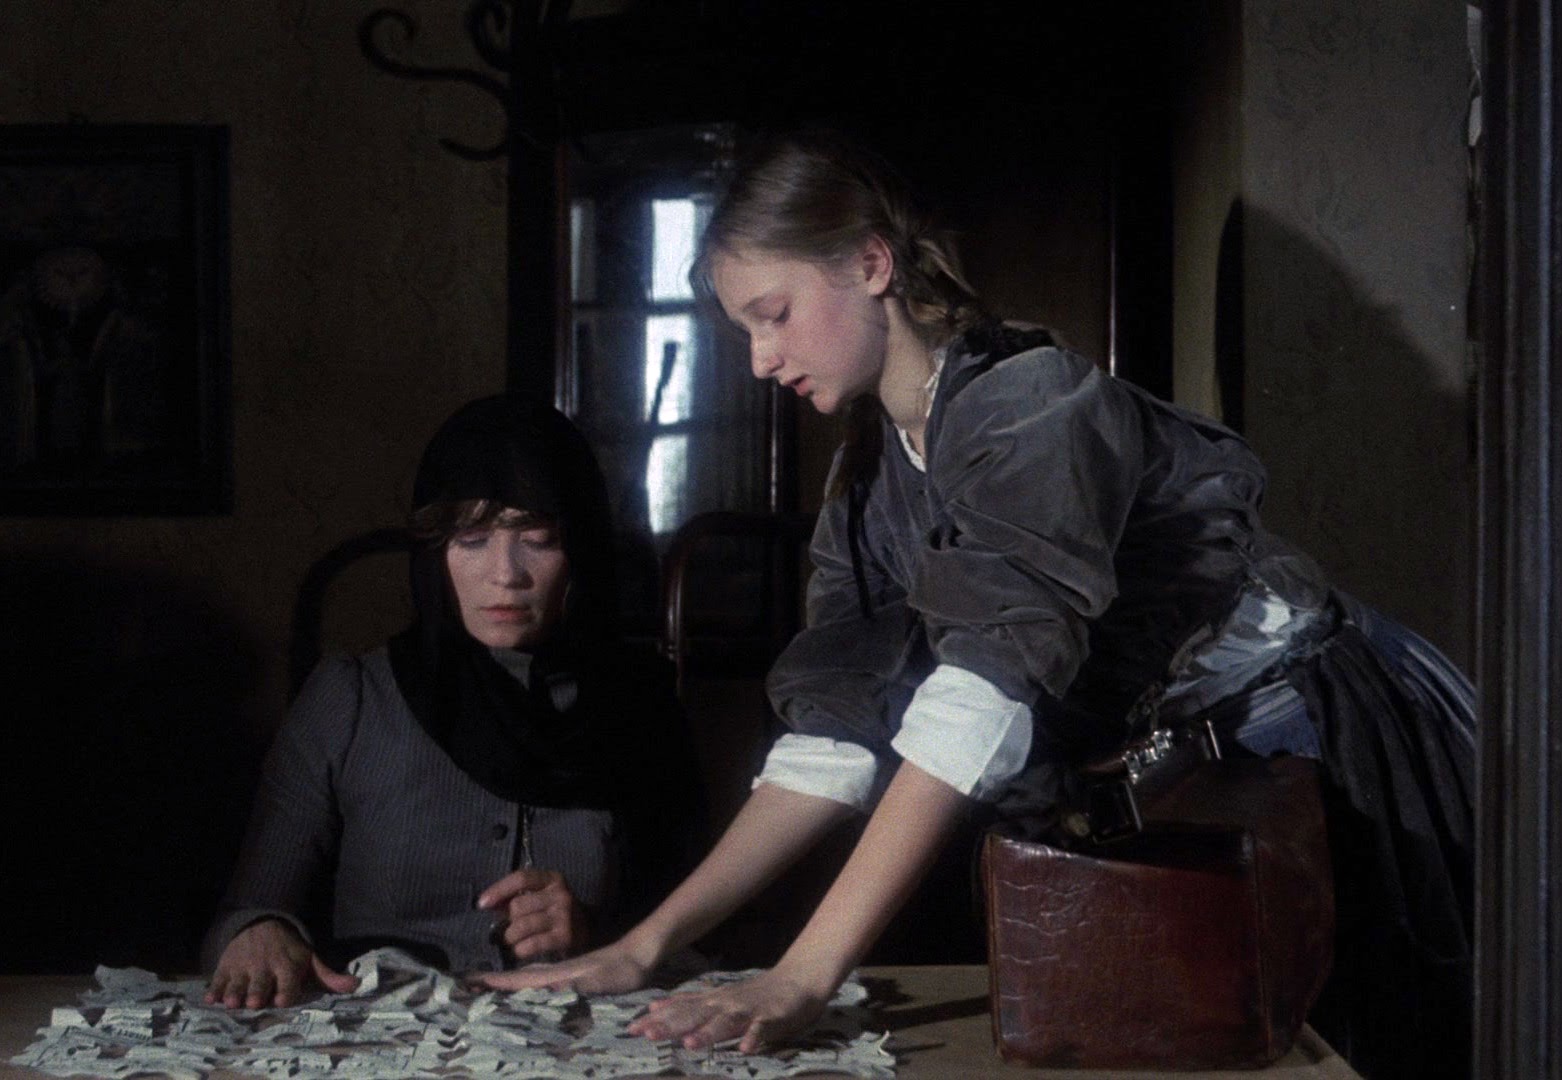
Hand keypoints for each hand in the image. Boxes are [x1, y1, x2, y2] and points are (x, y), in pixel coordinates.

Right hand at [205, 918, 358, 1008]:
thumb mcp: (309, 959)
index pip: (287, 981)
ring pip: (238, 984)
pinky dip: (214, 989)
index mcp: (287, 966)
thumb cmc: (288, 950)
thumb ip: (328, 976)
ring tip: (232, 1002)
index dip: (285, 991)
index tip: (281, 1000)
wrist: (261, 924)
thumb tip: (354, 986)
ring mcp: (243, 967)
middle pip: (260, 984)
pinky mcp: (225, 967)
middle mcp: (264, 967)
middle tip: (254, 1002)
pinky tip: (210, 999)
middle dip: (257, 993)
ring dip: (234, 993)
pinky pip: (218, 980)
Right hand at [472, 937, 655, 993]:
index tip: (468, 981)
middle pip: (517, 979)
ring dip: (508, 985)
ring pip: (529, 981)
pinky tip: (528, 993)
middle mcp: (555, 975)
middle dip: (493, 984)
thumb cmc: (620, 971)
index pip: (518, 980)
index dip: (493, 982)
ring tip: (487, 990)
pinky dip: (528, 987)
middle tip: (468, 988)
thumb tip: (549, 992)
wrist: (639, 955)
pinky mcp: (575, 980)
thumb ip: (574, 987)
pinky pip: (544, 985)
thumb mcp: (597, 981)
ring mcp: (565, 976)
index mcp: (555, 976)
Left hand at [477, 869, 588, 960]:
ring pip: (520, 926)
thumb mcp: (541, 897)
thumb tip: (485, 904)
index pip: (521, 878)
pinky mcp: (564, 937)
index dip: (498, 890)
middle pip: (518, 905)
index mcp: (553, 879)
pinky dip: (520, 949)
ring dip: (511, 937)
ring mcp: (564, 916)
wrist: (589, 932)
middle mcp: (560, 895)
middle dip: (507, 920)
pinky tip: (522, 950)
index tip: (481, 904)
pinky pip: (530, 944)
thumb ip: (516, 897)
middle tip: (508, 929)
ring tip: (513, 941)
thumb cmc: (555, 914)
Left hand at [628, 967, 830, 1052]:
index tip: (631, 1029)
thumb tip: (655, 1007)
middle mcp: (726, 1004)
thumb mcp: (718, 997)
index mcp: (713, 1001)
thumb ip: (690, 1003)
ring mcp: (749, 1010)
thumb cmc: (756, 994)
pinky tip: (745, 1048)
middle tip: (648, 1035)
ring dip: (708, 1033)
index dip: (657, 1019)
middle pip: (696, 1016)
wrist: (798, 980)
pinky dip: (754, 1037)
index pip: (680, 1009)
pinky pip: (762, 1029)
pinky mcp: (772, 1017)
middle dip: (672, 1026)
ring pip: (726, 1022)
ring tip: (690, 1044)